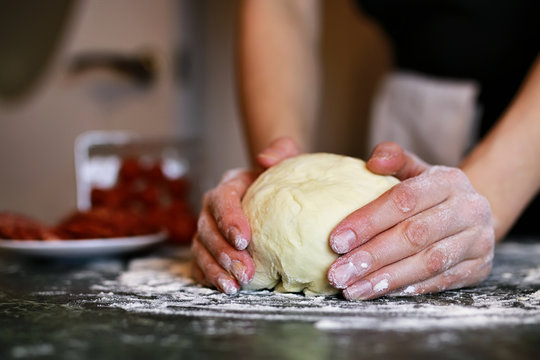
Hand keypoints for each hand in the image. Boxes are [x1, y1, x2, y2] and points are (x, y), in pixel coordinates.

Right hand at [191, 137, 299, 293]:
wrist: (274, 192)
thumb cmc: (281, 178)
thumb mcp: (286, 158)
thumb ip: (280, 150)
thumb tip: (266, 158)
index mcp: (229, 186)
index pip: (221, 200)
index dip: (229, 220)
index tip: (244, 240)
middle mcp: (212, 208)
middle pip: (208, 229)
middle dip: (223, 253)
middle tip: (245, 272)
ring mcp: (207, 230)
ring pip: (200, 249)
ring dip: (215, 269)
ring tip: (235, 286)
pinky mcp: (207, 248)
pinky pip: (200, 264)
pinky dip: (209, 277)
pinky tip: (225, 288)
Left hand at [327, 142, 494, 299]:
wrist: (473, 214)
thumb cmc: (430, 192)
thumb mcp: (414, 168)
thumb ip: (393, 158)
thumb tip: (372, 163)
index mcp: (448, 181)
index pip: (404, 200)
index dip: (368, 221)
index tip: (336, 240)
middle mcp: (469, 209)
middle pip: (414, 235)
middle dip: (372, 256)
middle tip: (338, 272)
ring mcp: (478, 241)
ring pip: (427, 263)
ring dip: (386, 279)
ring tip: (353, 288)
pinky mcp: (479, 268)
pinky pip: (440, 281)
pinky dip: (407, 288)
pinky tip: (378, 292)